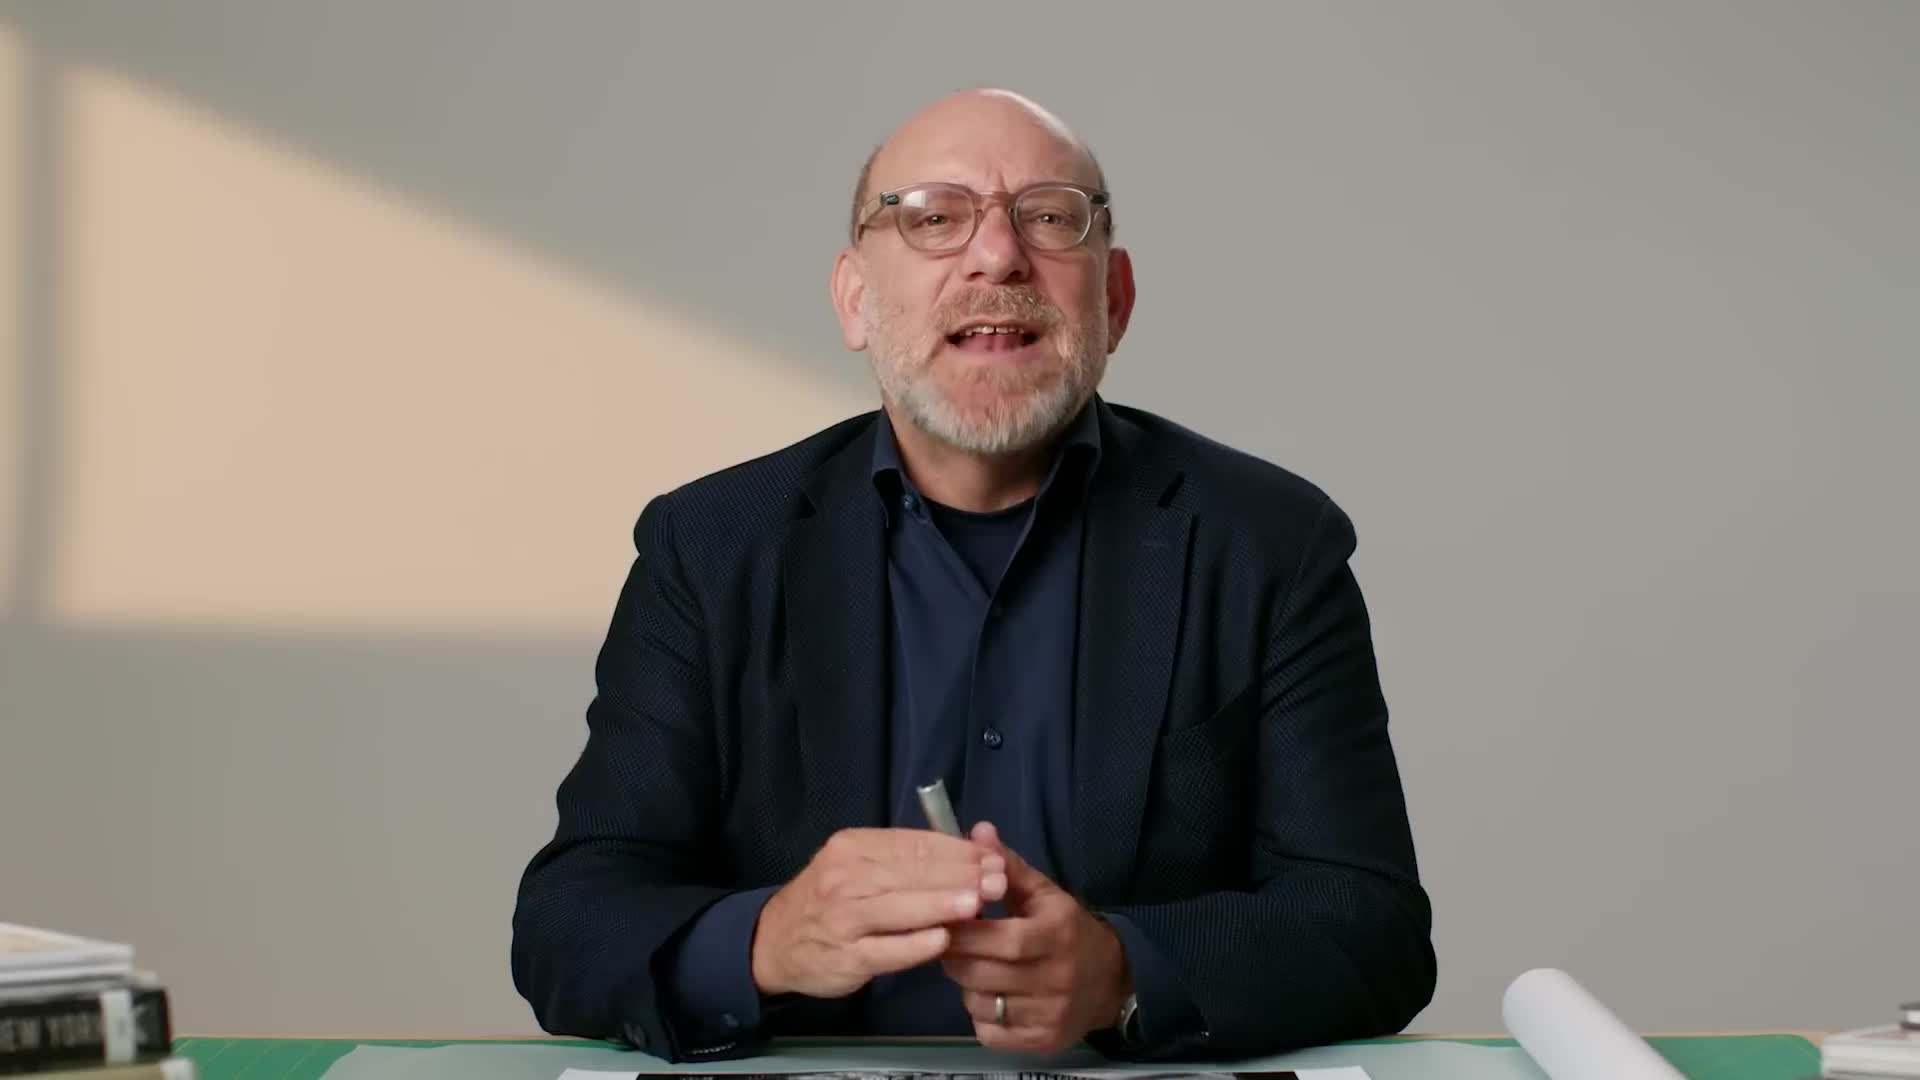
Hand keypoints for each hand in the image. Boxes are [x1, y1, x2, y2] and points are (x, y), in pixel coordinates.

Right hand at [752, 827, 1008, 998]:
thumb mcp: (857, 866)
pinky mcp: (845, 956)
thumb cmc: (830, 900)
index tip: (992, 857)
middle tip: (997, 880)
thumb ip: (906, 861)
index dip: (957, 851)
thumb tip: (970, 854)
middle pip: (911, 873)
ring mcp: (843, 918)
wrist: (774, 942)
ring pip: (899, 907)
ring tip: (977, 904)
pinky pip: (886, 949)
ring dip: (941, 905)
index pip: (914, 844)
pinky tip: (942, 941)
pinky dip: (914, 945)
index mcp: (854, 846)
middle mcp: (845, 876)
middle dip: (959, 875)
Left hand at [941, 822, 1132, 1054]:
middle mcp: (1056, 978)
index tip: (945, 919)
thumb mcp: (1043, 894)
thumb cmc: (1067, 930)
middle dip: (955, 956)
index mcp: (1056, 935)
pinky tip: (992, 996)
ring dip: (967, 985)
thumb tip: (978, 830)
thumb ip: (1007, 865)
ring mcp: (1050, 1014)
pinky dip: (981, 1016)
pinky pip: (989, 1033)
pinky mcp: (1042, 1042)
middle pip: (982, 973)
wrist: (1111, 980)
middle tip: (950, 943)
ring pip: (980, 1003)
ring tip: (975, 968)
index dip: (965, 932)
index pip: (1001, 939)